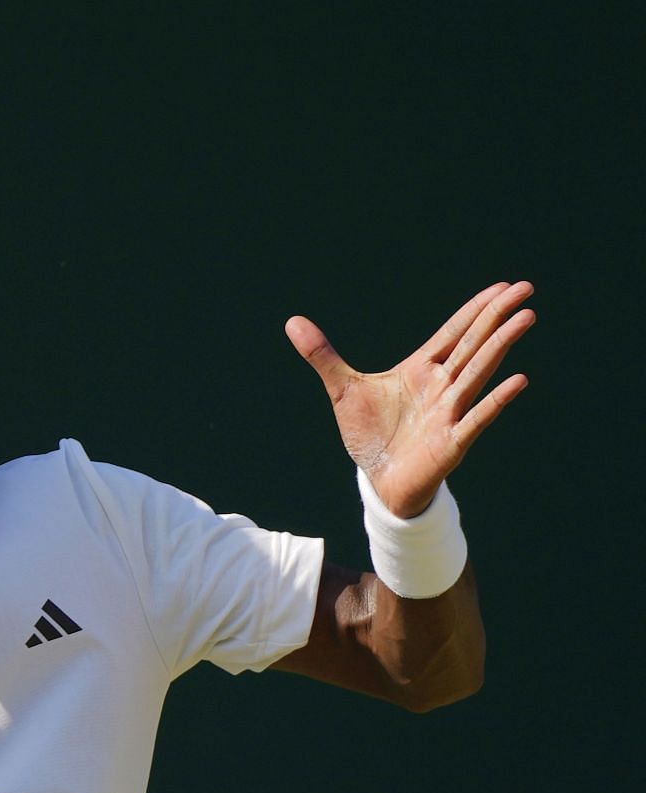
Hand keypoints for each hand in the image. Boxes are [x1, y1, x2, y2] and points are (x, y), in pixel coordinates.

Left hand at [286, 281, 534, 516]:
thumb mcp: (341, 390)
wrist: (378, 480)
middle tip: (526, 289)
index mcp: (421, 369)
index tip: (502, 286)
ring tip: (526, 318)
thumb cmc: (370, 434)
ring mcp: (450, 412)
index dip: (475, 309)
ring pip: (479, 373)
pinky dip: (495, 401)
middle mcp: (442, 386)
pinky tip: (518, 381)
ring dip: (501, 346)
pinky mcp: (452, 441)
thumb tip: (292, 322)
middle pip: (473, 344)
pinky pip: (477, 418)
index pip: (453, 332)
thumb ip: (322, 356)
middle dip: (496, 317)